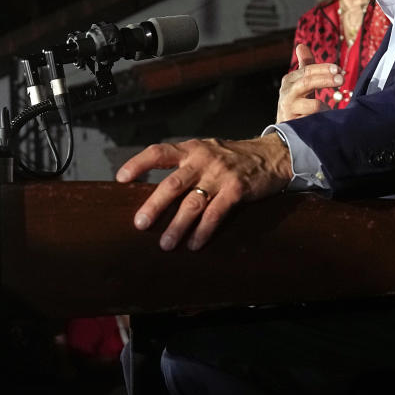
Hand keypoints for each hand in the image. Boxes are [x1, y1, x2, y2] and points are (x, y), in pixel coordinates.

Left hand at [115, 133, 292, 250]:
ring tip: (166, 244)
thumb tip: (158, 193)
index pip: (159, 152)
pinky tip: (194, 243)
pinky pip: (215, 213)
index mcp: (192, 149)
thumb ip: (186, 166)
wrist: (273, 155)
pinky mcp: (236, 190)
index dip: (139, 164)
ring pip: (193, 203)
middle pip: (173, 184)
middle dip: (154, 205)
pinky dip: (203, 231)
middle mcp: (203, 160)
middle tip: (140, 224)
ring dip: (177, 225)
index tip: (121, 179)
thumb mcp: (208, 152)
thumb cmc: (234, 158)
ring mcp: (220, 175)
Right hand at [276, 44, 339, 122]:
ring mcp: (289, 109)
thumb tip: (301, 45)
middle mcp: (287, 92)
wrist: (285, 128)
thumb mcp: (302, 82)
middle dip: (325, 80)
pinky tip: (327, 117)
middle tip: (341, 80)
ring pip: (311, 105)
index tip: (339, 70)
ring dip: (325, 104)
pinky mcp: (293, 124)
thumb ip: (305, 65)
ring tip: (333, 106)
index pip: (308, 70)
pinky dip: (322, 119)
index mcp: (290, 79)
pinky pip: (312, 121)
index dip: (324, 69)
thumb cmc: (297, 102)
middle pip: (307, 82)